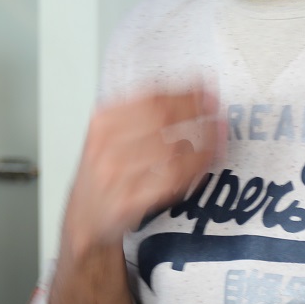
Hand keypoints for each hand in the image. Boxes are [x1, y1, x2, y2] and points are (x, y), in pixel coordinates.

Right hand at [63, 87, 221, 253]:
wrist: (85, 217)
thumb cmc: (102, 175)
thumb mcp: (106, 136)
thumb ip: (136, 114)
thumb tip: (187, 93)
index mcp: (101, 124)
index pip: (147, 98)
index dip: (181, 91)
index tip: (203, 86)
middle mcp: (105, 147)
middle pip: (159, 117)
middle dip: (194, 109)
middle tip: (215, 106)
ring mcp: (116, 174)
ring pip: (169, 147)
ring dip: (201, 137)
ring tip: (218, 131)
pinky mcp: (130, 200)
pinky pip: (172, 177)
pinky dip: (195, 164)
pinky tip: (207, 157)